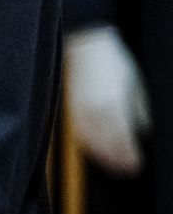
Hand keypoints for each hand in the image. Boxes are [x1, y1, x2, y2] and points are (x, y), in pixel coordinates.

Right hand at [66, 24, 151, 176]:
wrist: (84, 42)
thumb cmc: (113, 61)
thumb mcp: (134, 84)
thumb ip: (137, 109)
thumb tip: (143, 128)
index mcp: (114, 105)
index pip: (121, 139)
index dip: (129, 155)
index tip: (135, 166)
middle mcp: (95, 110)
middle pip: (106, 143)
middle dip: (116, 159)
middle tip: (127, 171)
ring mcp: (80, 109)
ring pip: (90, 140)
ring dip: (101, 155)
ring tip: (112, 165)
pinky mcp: (70, 106)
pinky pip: (79, 129)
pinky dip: (88, 142)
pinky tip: (94, 148)